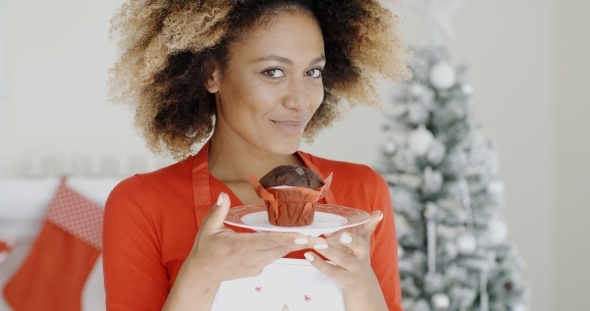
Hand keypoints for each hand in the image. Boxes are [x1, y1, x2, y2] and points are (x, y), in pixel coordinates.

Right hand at [187, 192, 325, 283]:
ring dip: (298, 247)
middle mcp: (250, 258)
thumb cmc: (206, 249)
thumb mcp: (207, 229)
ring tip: (317, 241)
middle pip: (279, 249)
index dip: (286, 239)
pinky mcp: (257, 269)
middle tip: (321, 240)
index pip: (266, 241)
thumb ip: (218, 211)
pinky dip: (287, 249)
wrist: (203, 274)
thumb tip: (224, 195)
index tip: (303, 237)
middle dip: (302, 244)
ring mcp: (255, 265)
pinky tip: (301, 243)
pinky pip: (274, 257)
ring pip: (279, 254)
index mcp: (239, 247)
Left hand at [303, 210, 383, 289]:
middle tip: (342, 235)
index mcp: (364, 241)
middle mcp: (362, 255)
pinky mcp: (344, 279)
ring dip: (330, 252)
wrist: (360, 281)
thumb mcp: (357, 239)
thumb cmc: (354, 253)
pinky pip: (331, 271)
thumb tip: (355, 213)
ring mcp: (354, 268)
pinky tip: (308, 255)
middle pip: (360, 246)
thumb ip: (355, 226)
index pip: (369, 229)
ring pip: (343, 260)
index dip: (372, 222)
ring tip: (316, 244)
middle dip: (352, 240)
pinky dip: (318, 263)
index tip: (377, 213)